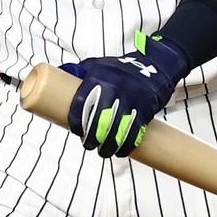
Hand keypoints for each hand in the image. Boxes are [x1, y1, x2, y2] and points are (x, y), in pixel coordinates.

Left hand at [62, 31, 187, 157]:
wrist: (155, 65)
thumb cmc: (122, 68)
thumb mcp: (99, 64)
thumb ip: (81, 72)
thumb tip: (60, 75)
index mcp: (99, 79)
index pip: (81, 103)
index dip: (76, 121)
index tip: (75, 130)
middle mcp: (114, 90)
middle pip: (98, 121)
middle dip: (92, 138)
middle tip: (89, 144)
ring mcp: (130, 102)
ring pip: (116, 131)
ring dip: (108, 146)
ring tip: (103, 152)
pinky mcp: (144, 111)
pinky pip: (134, 133)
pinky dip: (126, 146)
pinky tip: (120, 152)